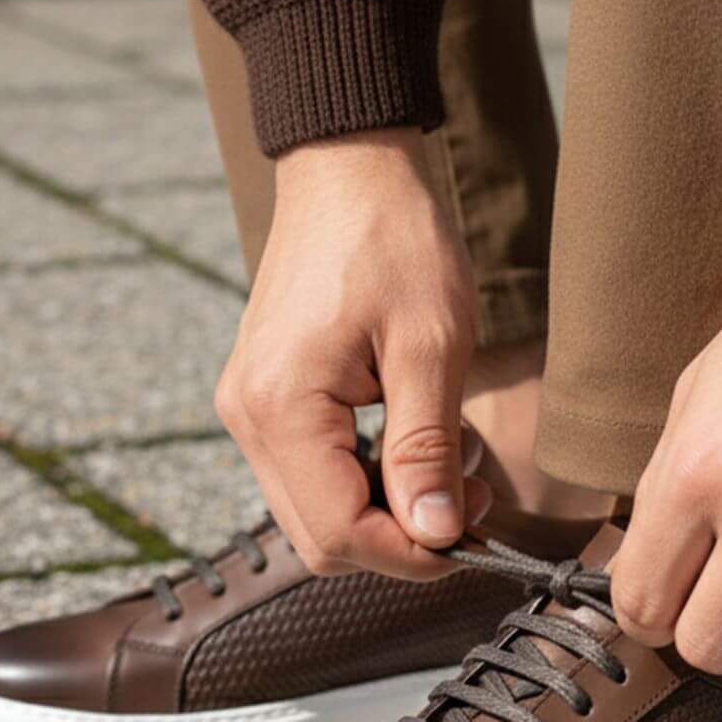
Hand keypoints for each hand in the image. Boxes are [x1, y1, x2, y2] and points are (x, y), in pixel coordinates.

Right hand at [215, 130, 488, 579]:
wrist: (348, 167)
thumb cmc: (395, 240)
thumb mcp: (431, 347)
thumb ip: (427, 450)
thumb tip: (435, 535)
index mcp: (281, 407)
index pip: (341, 533)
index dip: (412, 553)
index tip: (474, 535)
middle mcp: (247, 416)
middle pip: (320, 537)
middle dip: (400, 539)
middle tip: (470, 502)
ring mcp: (249, 407)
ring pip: (313, 512)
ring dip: (383, 512)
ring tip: (449, 472)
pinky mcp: (264, 396)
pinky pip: (309, 472)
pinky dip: (362, 481)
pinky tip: (410, 448)